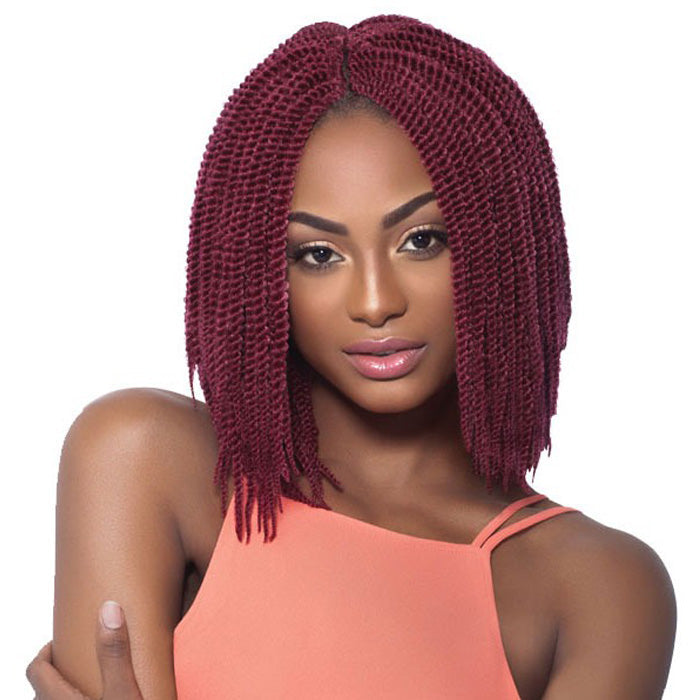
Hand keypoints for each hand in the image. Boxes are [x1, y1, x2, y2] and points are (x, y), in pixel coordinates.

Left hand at [26, 601, 143, 698]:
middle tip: (77, 654)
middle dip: (57, 668)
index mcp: (58, 699)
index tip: (63, 639)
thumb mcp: (123, 690)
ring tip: (87, 676)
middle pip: (42, 687)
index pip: (36, 670)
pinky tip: (99, 695)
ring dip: (64, 687)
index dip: (46, 651)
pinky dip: (77, 698)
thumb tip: (110, 609)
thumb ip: (115, 652)